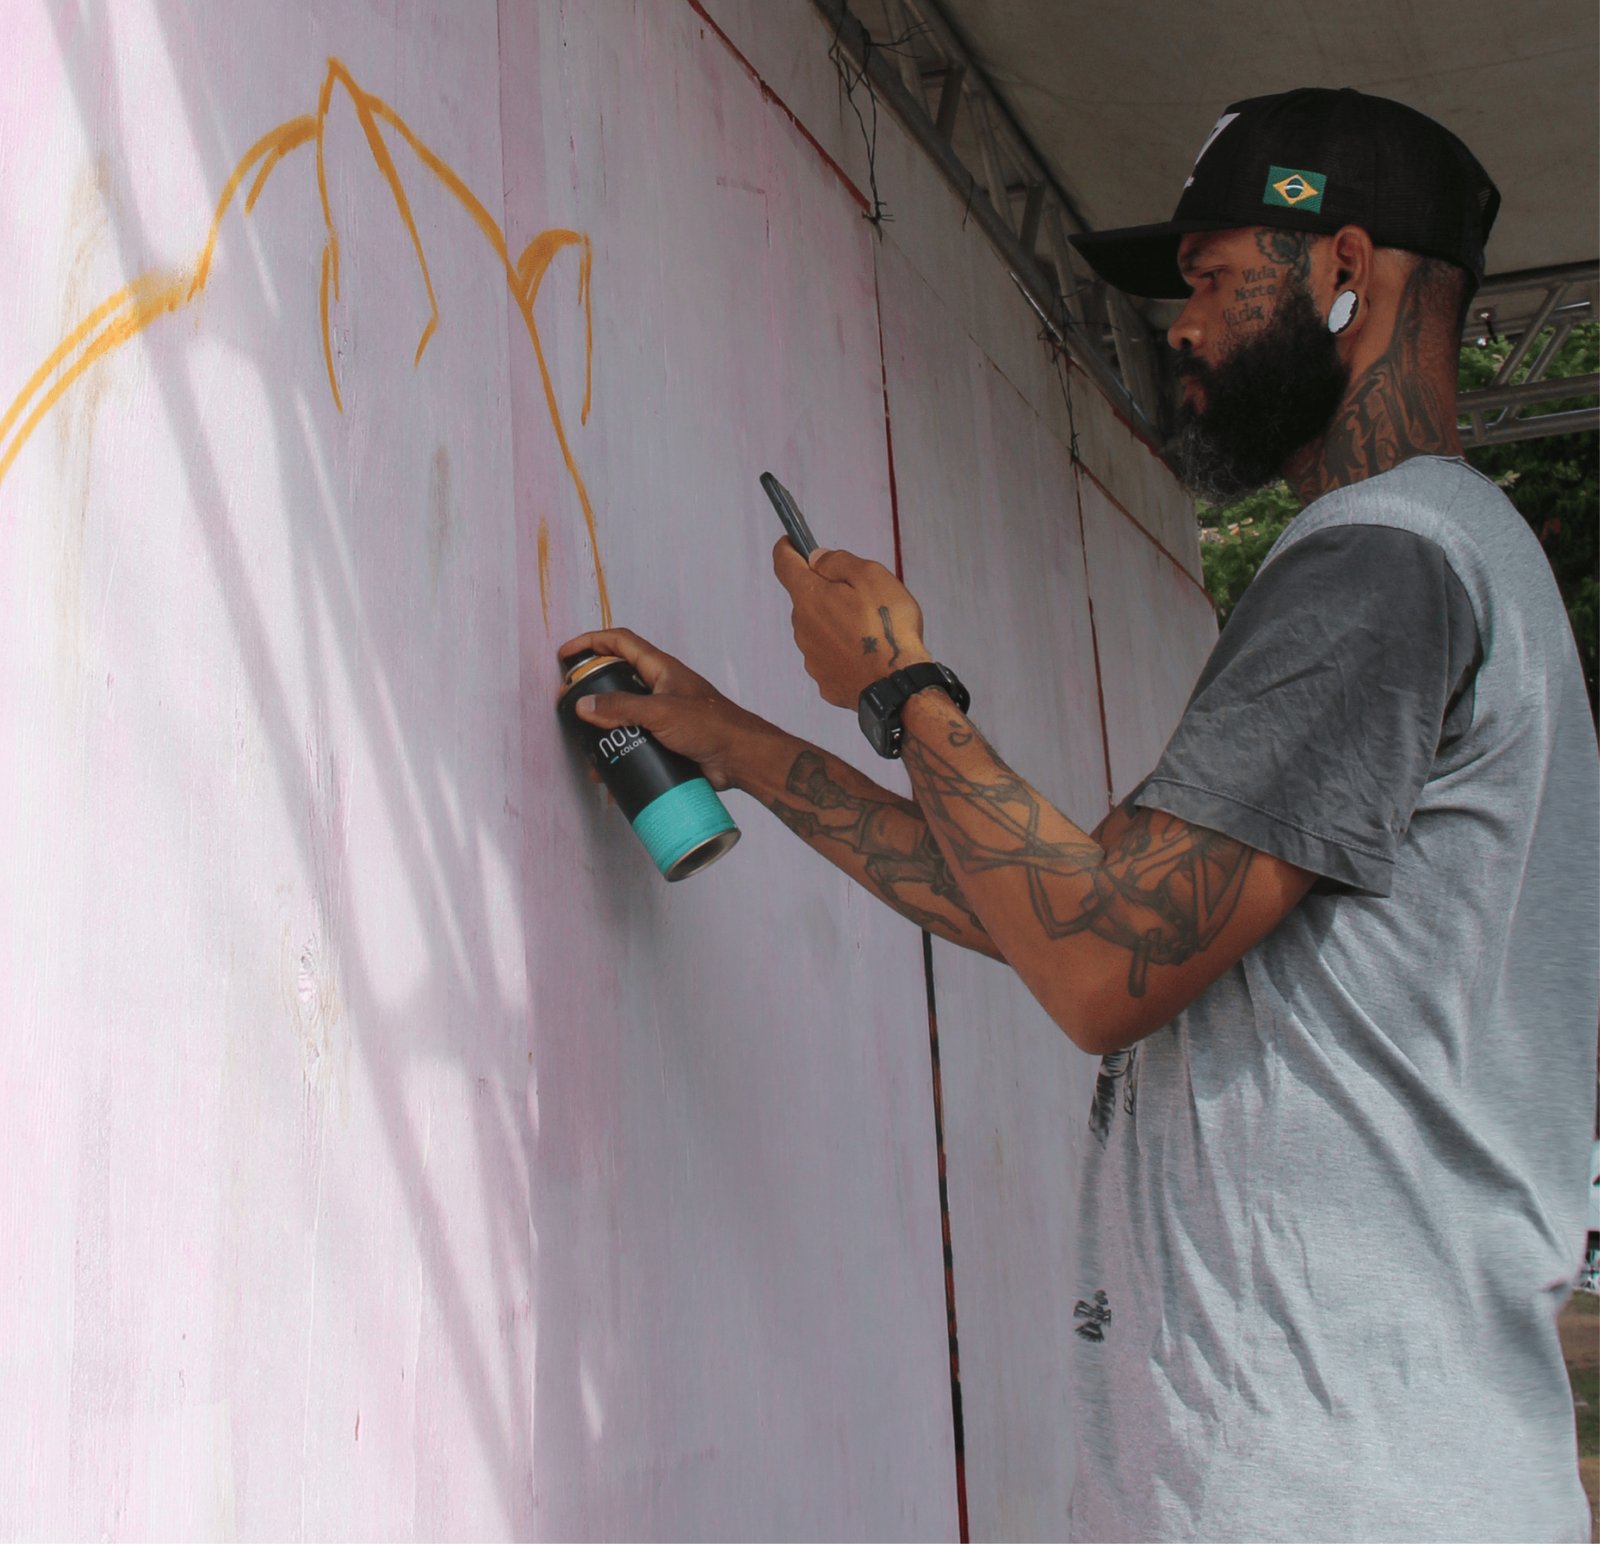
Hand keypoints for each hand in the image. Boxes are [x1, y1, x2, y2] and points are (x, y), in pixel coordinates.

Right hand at [556, 628, 775, 791]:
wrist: (742, 759)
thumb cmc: (712, 726)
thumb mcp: (661, 712)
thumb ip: (622, 708)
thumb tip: (584, 705)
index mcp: (660, 669)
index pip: (620, 643)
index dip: (591, 642)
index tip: (566, 654)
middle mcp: (660, 688)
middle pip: (617, 678)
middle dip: (591, 688)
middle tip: (568, 704)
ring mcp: (663, 715)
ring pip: (624, 714)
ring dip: (603, 726)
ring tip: (584, 743)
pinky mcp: (667, 741)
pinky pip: (635, 740)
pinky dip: (619, 750)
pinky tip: (608, 768)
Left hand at [771, 538, 930, 708]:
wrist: (898, 686)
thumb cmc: (888, 628)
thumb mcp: (872, 577)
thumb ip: (839, 562)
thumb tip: (816, 558)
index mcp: (810, 598)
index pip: (784, 564)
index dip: (787, 548)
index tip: (791, 542)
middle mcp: (802, 628)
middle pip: (806, 600)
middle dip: (825, 593)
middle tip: (859, 597)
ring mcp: (811, 658)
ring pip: (817, 630)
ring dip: (835, 624)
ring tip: (869, 631)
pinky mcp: (824, 681)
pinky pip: (829, 657)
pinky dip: (842, 652)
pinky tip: (866, 655)